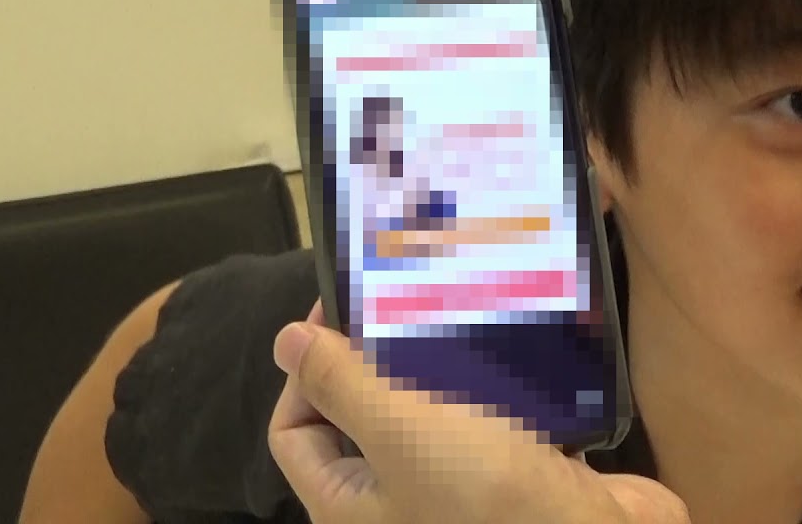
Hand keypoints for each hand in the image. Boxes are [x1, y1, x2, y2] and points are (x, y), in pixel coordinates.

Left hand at [266, 301, 688, 523]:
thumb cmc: (486, 494)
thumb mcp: (401, 432)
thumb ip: (341, 383)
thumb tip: (285, 339)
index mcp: (349, 505)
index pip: (296, 429)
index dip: (308, 369)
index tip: (343, 310)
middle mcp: (396, 504)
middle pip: (364, 419)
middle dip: (381, 358)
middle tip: (405, 298)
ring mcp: (458, 493)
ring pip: (433, 415)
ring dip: (444, 365)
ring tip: (458, 307)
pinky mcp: (516, 477)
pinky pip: (492, 421)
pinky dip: (498, 384)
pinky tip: (511, 340)